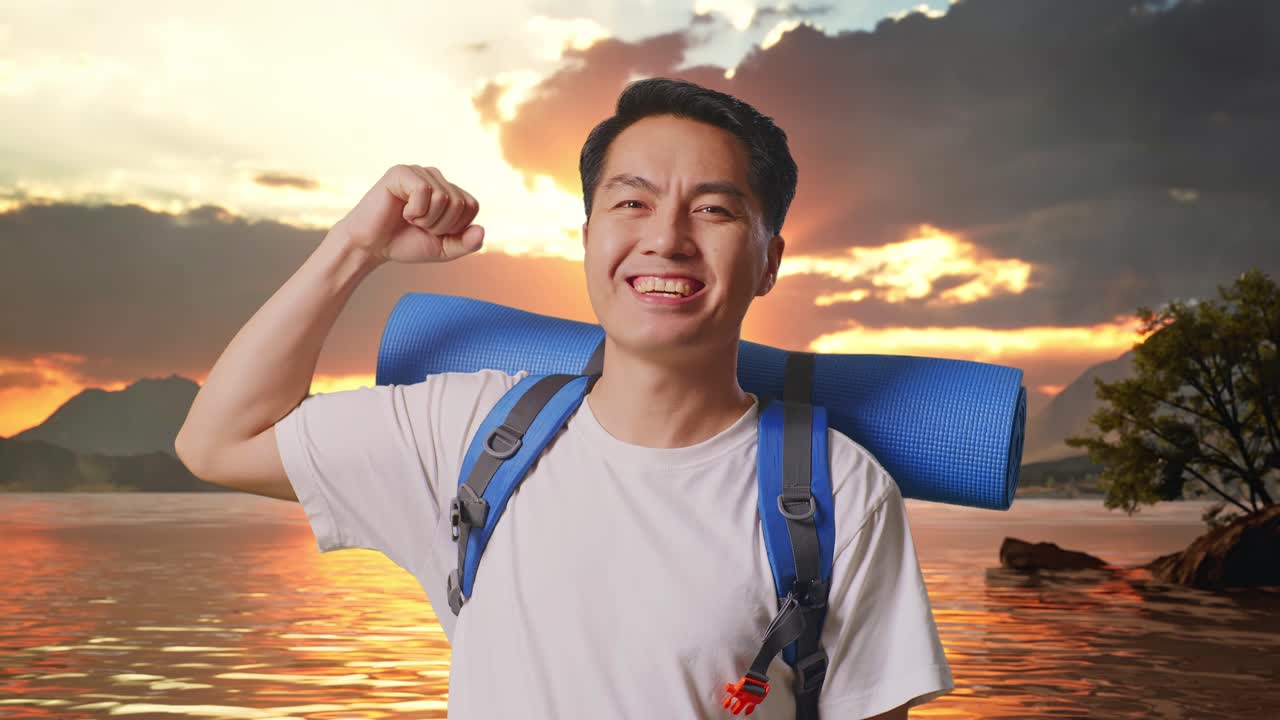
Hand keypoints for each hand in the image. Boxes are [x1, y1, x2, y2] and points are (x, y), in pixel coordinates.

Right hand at [333, 164, 483, 263]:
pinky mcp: (401, 172)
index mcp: (449, 191)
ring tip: (410, 219)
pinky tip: (402, 211)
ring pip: (444, 198)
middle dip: (441, 225)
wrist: (372, 246)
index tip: (434, 232)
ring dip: (427, 219)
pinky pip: (424, 191)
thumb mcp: (443, 249)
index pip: (472, 206)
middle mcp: (436, 177)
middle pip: (460, 203)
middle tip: (419, 226)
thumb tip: (481, 230)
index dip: (456, 228)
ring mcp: (419, 172)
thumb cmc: (406, 243)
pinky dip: (415, 210)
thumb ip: (466, 243)